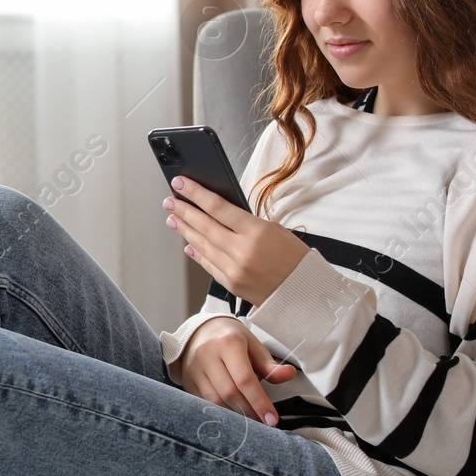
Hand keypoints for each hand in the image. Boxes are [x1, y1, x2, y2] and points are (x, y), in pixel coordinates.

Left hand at [162, 175, 309, 304]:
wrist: (305, 292)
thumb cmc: (295, 257)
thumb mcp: (275, 229)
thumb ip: (245, 221)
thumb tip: (217, 210)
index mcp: (256, 231)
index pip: (217, 207)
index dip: (195, 193)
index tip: (180, 183)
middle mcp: (241, 251)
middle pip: (204, 225)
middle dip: (184, 211)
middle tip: (169, 201)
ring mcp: (234, 269)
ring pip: (202, 245)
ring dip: (186, 230)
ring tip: (173, 218)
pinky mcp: (231, 284)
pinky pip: (208, 264)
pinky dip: (197, 252)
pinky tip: (188, 244)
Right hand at [171, 317, 296, 425]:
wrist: (200, 331)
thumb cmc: (232, 339)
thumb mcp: (253, 346)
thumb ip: (269, 365)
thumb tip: (289, 375)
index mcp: (228, 343)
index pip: (245, 379)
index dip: (259, 402)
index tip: (272, 419)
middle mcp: (207, 355)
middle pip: (229, 392)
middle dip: (249, 411)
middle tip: (263, 422)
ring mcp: (194, 368)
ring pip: (215, 400)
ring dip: (235, 415)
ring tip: (250, 420)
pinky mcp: (187, 380)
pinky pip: (204, 402)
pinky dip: (221, 412)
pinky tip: (233, 416)